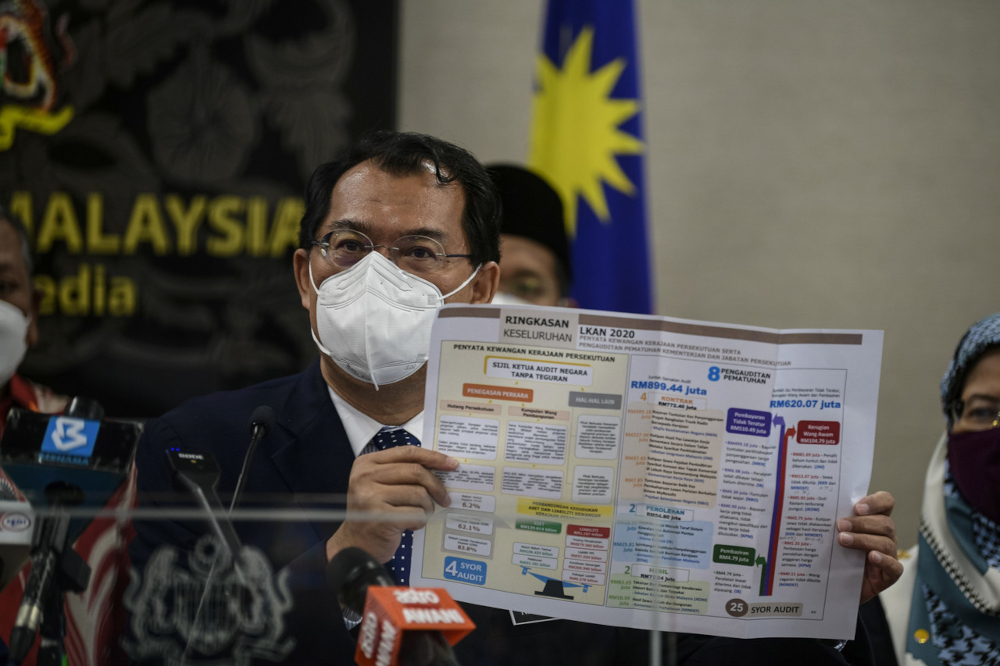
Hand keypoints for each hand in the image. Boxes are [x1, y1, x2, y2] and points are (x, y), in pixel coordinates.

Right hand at [326, 446, 458, 563]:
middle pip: (415, 471)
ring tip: (421, 514)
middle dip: (436, 486)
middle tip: (444, 498)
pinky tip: (412, 525)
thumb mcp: (381, 485)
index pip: (407, 452)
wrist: (356, 545)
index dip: (432, 457)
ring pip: (418, 493)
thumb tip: (439, 465)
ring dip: (427, 507)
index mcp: (367, 463)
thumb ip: (403, 472)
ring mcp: (371, 497)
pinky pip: (415, 513)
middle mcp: (365, 477)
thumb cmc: (375, 513)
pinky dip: (420, 520)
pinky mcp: (380, 517)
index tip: (451, 464)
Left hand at [837, 490, 902, 602]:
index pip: (885, 502)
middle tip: (840, 525)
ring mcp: (889, 555)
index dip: (875, 502)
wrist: (837, 585)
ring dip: (863, 540)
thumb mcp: (834, 535)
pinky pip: (894, 567)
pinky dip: (884, 560)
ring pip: (885, 542)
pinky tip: (872, 557)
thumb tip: (816, 506)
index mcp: (874, 520)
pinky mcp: (890, 575)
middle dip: (861, 523)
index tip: (856, 507)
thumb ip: (833, 521)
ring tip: (843, 540)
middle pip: (884, 523)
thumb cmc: (837, 555)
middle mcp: (885, 535)